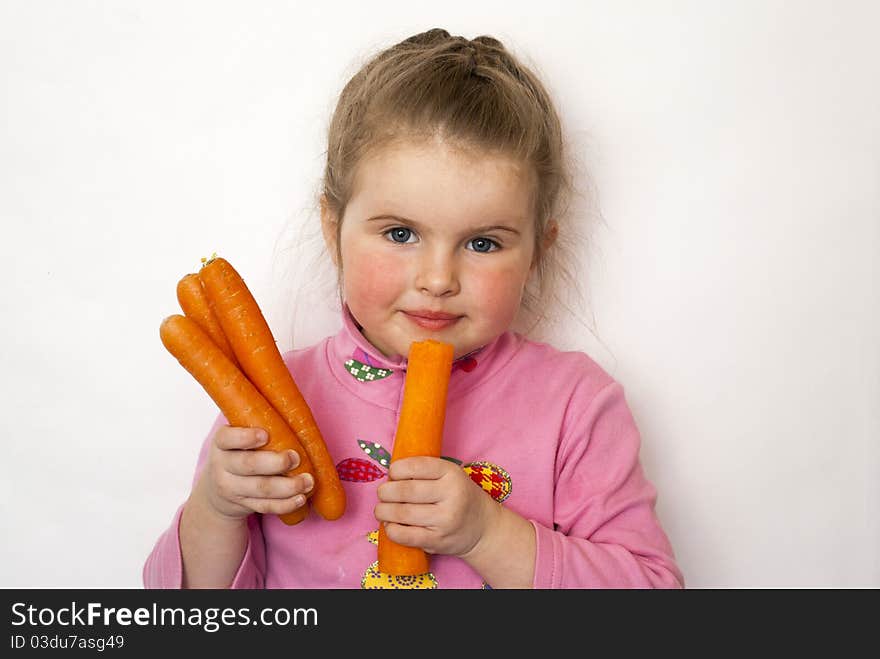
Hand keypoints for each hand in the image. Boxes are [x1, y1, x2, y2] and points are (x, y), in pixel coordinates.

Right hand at [194, 425, 313, 521]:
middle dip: (274, 463)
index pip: (227, 439)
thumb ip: (254, 422)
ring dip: (287, 486)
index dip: (245, 438)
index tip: (265, 435)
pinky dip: (285, 504)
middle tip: (295, 457)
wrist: (216, 490)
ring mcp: (232, 489)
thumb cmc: (237, 452)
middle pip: (248, 465)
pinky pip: (265, 506)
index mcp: (221, 443)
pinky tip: (301, 498)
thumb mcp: (236, 436)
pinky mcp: (244, 505)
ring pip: (260, 489)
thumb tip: (286, 398)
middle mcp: (222, 466)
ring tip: (308, 480)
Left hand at [374, 456, 499, 557]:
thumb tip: (389, 476)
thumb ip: (425, 473)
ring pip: (403, 513)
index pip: (416, 466)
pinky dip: (391, 531)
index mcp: (452, 473)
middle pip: (406, 491)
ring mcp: (445, 519)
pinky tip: (390, 526)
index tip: (392, 474)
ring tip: (381, 510)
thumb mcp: (450, 476)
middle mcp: (451, 494)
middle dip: (385, 492)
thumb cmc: (460, 497)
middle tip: (382, 494)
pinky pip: (406, 536)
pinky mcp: (438, 540)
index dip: (396, 469)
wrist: (483, 528)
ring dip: (383, 511)